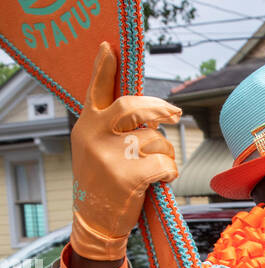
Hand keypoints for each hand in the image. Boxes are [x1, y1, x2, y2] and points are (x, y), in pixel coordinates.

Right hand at [70, 42, 180, 260]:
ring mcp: (109, 155)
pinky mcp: (127, 176)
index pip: (96, 90)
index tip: (108, 47)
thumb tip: (147, 108)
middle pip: (133, 107)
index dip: (103, 68)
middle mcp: (94, 135)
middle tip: (174, 114)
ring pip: (154, 139)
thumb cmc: (102, 181)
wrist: (95, 221)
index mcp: (86, 125)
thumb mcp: (95, 147)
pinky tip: (162, 179)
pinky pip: (163, 163)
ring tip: (156, 166)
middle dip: (159, 108)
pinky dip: (170, 171)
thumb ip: (110, 125)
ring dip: (165, 152)